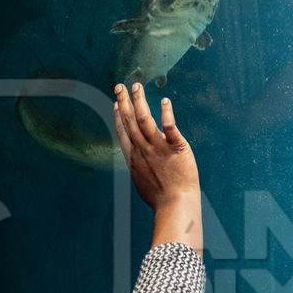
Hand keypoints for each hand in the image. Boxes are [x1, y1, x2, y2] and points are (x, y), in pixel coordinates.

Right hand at [114, 82, 202, 251]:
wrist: (175, 206)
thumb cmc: (161, 200)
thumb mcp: (143, 184)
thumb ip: (140, 169)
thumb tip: (139, 168)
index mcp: (134, 159)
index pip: (123, 133)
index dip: (119, 117)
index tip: (117, 103)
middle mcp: (143, 150)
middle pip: (129, 122)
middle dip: (124, 102)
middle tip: (119, 86)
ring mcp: (158, 148)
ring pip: (144, 120)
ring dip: (139, 101)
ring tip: (136, 86)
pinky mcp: (176, 148)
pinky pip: (169, 127)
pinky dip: (166, 114)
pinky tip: (165, 102)